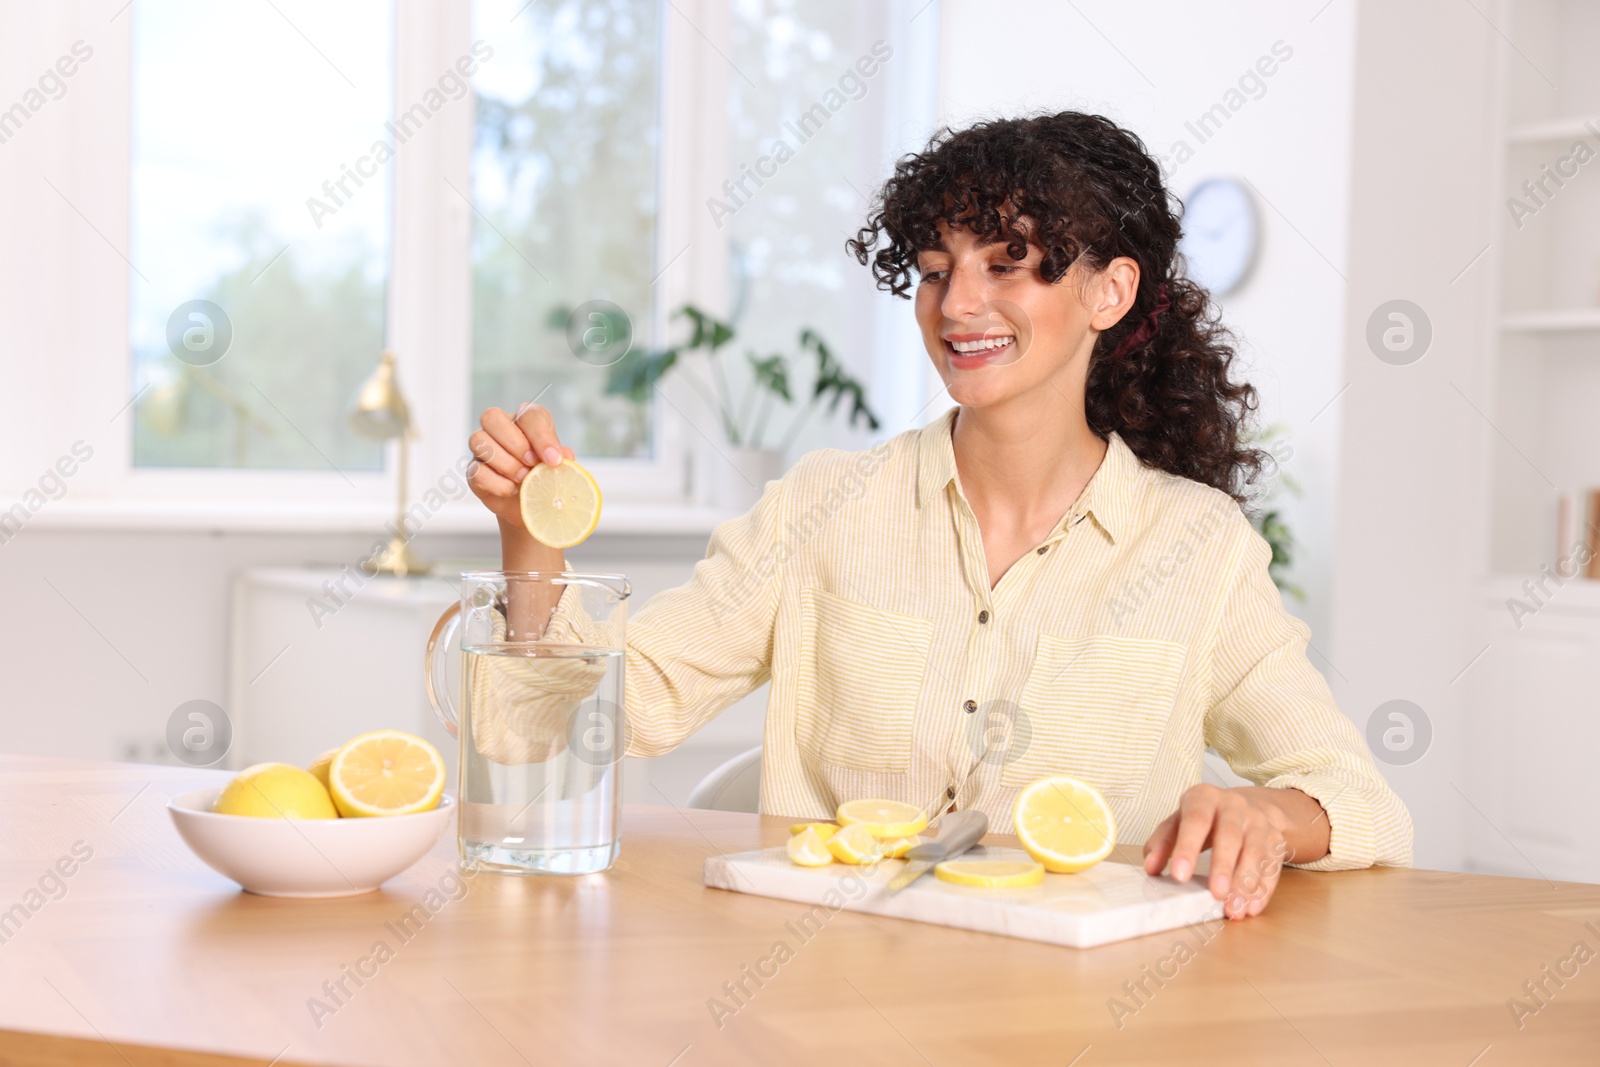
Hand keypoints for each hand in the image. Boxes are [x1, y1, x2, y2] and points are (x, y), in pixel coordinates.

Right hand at [467, 403, 574, 567]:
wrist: (531, 506)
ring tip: (524, 480)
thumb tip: (565, 456)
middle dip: (515, 444)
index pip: (528, 415)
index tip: (554, 460)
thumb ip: (562, 458)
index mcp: (526, 420)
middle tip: (532, 465)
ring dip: (505, 464)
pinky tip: (511, 490)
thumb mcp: (559, 466)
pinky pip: (476, 471)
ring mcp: (483, 449)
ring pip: (478, 440)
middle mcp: (501, 428)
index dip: (541, 437)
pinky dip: (496, 483)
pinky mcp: (473, 471)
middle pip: (491, 417)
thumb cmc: (545, 478)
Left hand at [1142, 784, 1308, 920]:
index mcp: (1205, 798)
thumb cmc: (1206, 817)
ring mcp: (1258, 823)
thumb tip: (1151, 867)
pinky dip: (1263, 889)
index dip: (1187, 847)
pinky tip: (1252, 907)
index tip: (1179, 875)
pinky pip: (1272, 865)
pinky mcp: (1275, 840)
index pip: (1196, 820)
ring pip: (1255, 852)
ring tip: (1234, 908)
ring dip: (1245, 883)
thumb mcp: (1179, 821)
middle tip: (1216, 894)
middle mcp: (1234, 806)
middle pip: (1230, 836)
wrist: (1250, 804)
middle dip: (1224, 866)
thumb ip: (1162, 842)